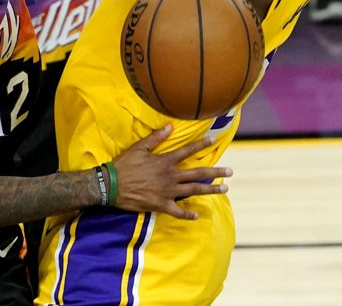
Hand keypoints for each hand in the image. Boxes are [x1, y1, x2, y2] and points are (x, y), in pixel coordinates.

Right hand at [111, 125, 231, 219]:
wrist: (111, 186)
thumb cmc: (124, 165)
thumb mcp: (139, 148)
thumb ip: (155, 138)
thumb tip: (170, 127)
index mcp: (165, 161)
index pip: (187, 151)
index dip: (201, 145)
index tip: (214, 141)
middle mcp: (170, 176)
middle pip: (197, 174)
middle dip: (216, 172)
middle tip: (230, 172)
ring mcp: (167, 192)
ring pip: (193, 191)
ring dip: (210, 190)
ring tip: (224, 189)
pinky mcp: (161, 205)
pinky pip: (178, 211)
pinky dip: (188, 214)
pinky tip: (196, 215)